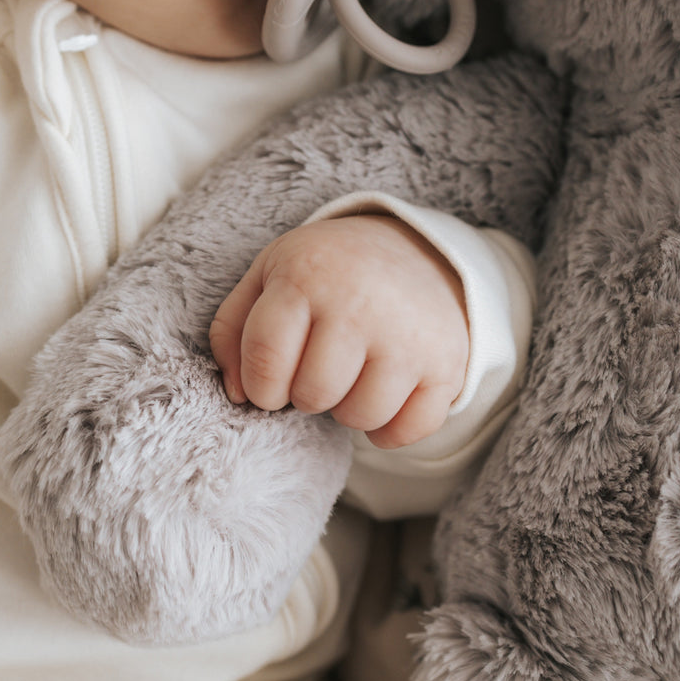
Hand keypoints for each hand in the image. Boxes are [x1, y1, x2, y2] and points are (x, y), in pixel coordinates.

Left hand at [209, 215, 469, 448]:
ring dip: (348, 408)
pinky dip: (390, 428)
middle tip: (319, 367)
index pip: (266, 361)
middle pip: (313, 395)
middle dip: (306, 394)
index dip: (261, 386)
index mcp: (307, 275)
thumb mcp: (269, 276)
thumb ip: (233, 330)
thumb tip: (238, 394)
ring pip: (360, 417)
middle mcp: (360, 303)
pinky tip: (385, 394)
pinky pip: (407, 431)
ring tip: (353, 374)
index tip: (270, 381)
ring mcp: (409, 335)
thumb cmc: (327, 273)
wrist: (417, 249)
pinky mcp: (447, 364)